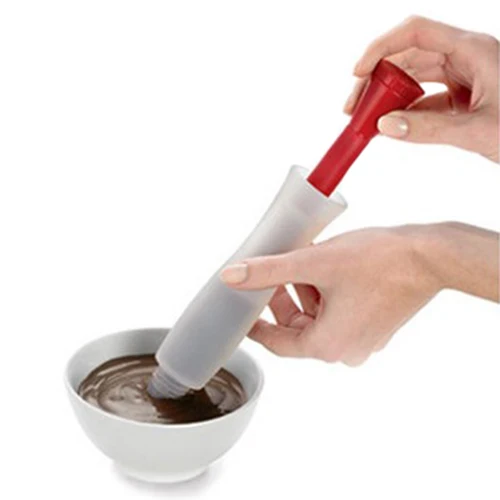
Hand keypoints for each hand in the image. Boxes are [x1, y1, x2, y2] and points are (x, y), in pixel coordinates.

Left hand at [221, 223, 498, 365]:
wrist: (430, 255)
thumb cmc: (378, 260)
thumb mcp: (313, 261)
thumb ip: (268, 271)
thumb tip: (232, 276)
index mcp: (328, 345)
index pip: (277, 342)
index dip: (256, 324)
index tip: (243, 309)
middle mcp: (346, 351)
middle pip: (297, 327)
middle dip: (283, 297)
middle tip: (275, 271)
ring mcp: (363, 340)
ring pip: (317, 317)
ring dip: (305, 291)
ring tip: (303, 261)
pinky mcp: (375, 326)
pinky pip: (338, 314)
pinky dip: (325, 294)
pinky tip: (325, 268)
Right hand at [344, 16, 498, 161]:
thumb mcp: (478, 131)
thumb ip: (428, 129)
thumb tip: (385, 126)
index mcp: (474, 51)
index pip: (416, 33)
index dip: (381, 48)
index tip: (358, 73)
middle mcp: (466, 57)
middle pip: (408, 56)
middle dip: (377, 79)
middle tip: (354, 108)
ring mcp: (464, 76)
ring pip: (414, 76)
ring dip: (388, 96)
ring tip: (367, 118)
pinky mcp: (463, 95)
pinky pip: (425, 97)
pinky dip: (406, 111)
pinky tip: (391, 125)